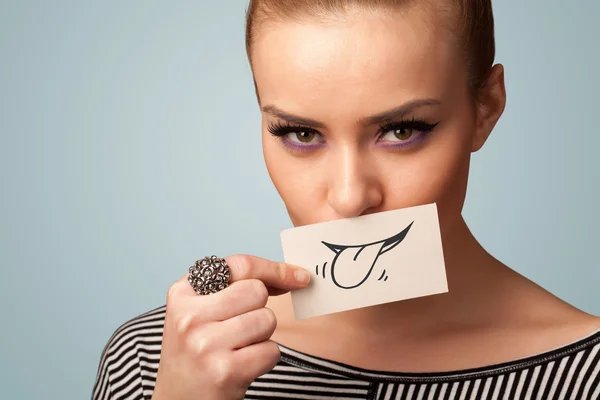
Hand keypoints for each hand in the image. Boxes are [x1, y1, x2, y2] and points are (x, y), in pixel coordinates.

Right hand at [151, 254, 310, 399]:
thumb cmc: (197, 352)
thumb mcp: (200, 311)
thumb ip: (233, 287)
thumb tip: (292, 275)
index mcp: (183, 293)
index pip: (240, 265)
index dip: (275, 269)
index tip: (299, 276)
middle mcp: (190, 316)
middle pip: (257, 291)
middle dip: (260, 309)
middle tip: (239, 330)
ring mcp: (205, 344)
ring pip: (267, 320)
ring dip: (262, 336)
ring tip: (236, 349)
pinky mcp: (225, 371)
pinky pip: (271, 350)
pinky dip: (265, 359)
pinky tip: (241, 367)